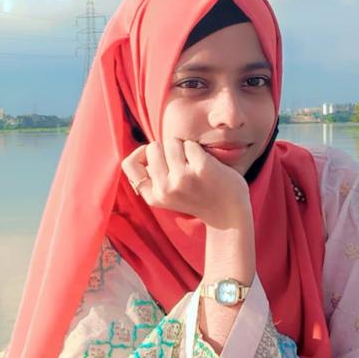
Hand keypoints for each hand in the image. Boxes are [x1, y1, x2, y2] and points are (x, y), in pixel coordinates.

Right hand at [121, 138, 251, 228]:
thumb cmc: (198, 197)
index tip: (156, 156)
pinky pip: (191, 144)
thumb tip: (144, 149)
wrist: (229, 214)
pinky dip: (198, 150)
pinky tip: (205, 164)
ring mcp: (183, 179)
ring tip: (193, 163)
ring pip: (171, 142)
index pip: (129, 164)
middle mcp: (165, 189)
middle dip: (167, 148)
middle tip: (182, 162)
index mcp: (154, 196)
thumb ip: (155, 177)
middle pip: (153, 148)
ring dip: (183, 147)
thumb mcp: (169, 195)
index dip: (141, 153)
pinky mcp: (201, 169)